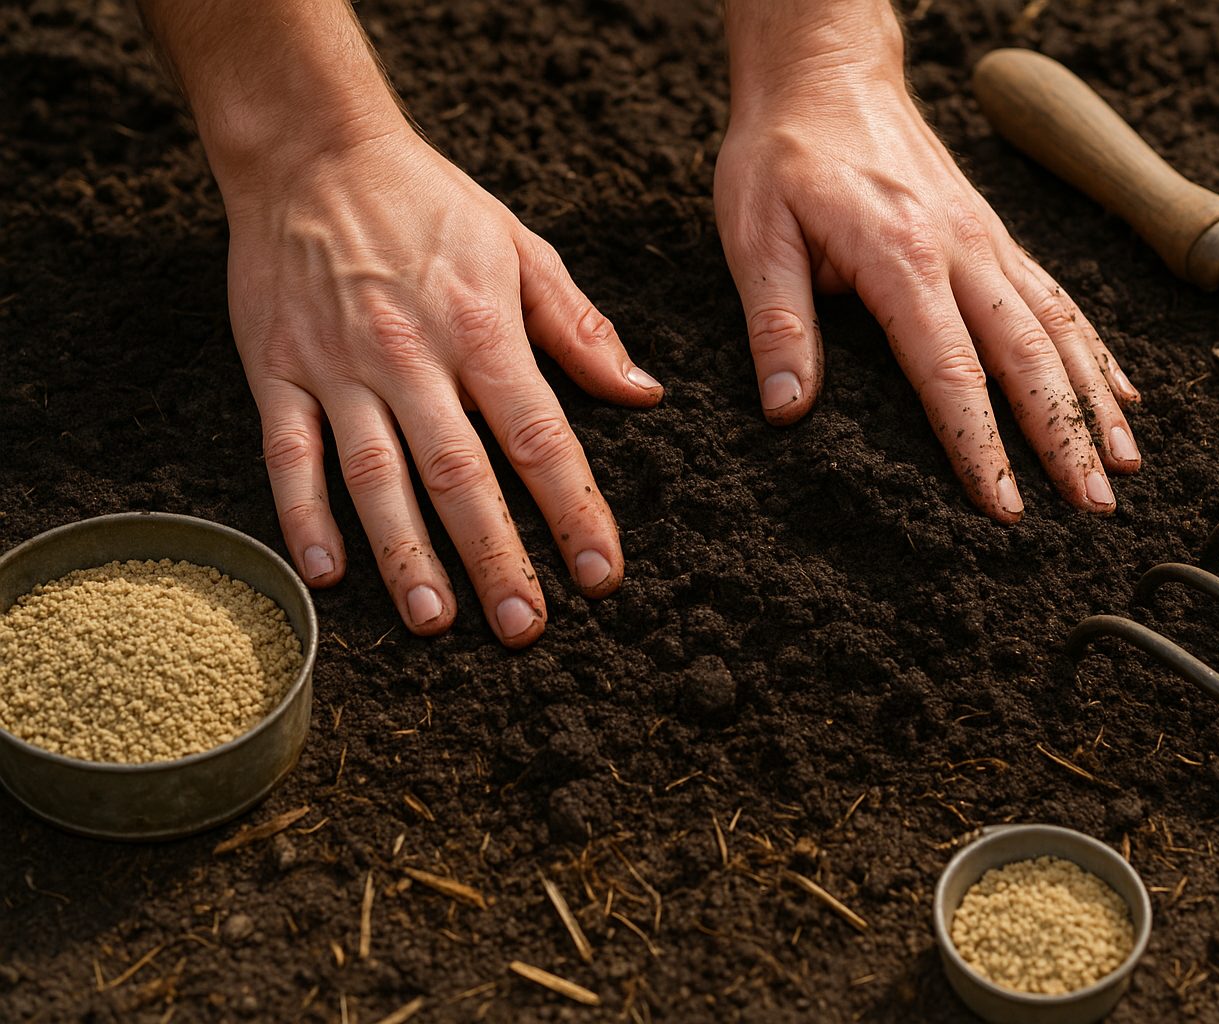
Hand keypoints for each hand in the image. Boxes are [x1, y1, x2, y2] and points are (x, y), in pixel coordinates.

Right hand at [224, 128, 661, 643]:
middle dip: (497, 557)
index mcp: (483, 329)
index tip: (600, 574)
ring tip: (436, 622)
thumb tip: (641, 394)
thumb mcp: (522, 248)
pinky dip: (303, 517)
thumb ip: (580, 329)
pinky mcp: (278, 371)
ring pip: (375, 477)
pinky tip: (327, 575)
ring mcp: (339, 367)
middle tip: (525, 626)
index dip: (573, 510)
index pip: (539, 436)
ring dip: (406, 555)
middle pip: (461, 474)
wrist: (313, 151)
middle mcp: (412, 356)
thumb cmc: (430, 204)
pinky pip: (289, 455)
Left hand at [716, 6, 1139, 518]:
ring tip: (1126, 466)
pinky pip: (1057, 298)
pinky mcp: (994, 235)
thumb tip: (788, 409)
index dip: (979, 445)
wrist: (825, 70)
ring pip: (1059, 329)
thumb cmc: (785, 152)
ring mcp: (987, 240)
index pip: (950, 370)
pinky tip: (1118, 392)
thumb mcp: (754, 232)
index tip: (1002, 505)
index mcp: (902, 257)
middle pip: (1029, 357)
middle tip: (1093, 508)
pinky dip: (1093, 349)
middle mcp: (962, 250)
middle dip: (1066, 438)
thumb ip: (777, 323)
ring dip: (1095, 402)